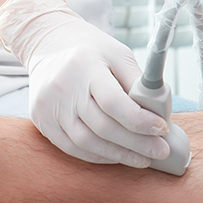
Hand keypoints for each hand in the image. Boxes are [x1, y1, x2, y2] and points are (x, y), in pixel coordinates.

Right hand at [0, 0, 170, 165]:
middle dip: (136, 144)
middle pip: (102, 127)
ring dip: (118, 155)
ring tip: (142, 158)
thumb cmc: (89, 48)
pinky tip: (116, 155)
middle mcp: (63, 87)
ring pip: (86, 142)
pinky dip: (97, 156)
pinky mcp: (41, 119)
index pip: (113, 102)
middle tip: (160, 151)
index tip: (161, 129)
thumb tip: (159, 114)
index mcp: (84, 64)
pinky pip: (71, 147)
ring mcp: (48, 106)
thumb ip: (136, 82)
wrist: (47, 44)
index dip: (140, 121)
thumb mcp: (117, 54)